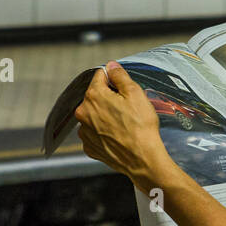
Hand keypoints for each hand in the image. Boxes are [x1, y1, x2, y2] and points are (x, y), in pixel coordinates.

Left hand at [74, 62, 174, 189]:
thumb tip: (111, 66)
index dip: (114, 79)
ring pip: (95, 115)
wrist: (142, 159)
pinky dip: (104, 132)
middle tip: (127, 108)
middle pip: (95, 96)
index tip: (124, 88)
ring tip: (124, 124)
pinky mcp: (89, 147)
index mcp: (93, 96)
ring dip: (105, 115)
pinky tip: (118, 135)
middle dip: (109, 98)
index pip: (100, 76)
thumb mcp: (135, 93)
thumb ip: (120, 76)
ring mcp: (85, 132)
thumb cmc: (140, 126)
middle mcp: (83, 113)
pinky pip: (95, 133)